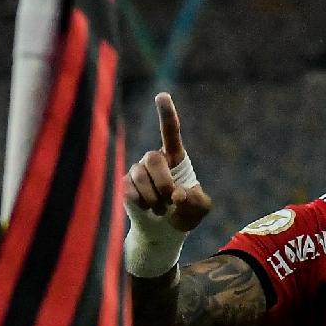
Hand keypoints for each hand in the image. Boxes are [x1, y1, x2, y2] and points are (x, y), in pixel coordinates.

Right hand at [125, 93, 212, 233]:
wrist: (164, 230)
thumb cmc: (184, 213)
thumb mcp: (200, 208)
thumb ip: (196, 200)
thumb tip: (177, 195)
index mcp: (175, 157)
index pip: (170, 131)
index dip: (166, 113)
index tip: (162, 95)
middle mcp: (154, 159)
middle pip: (153, 158)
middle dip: (164, 182)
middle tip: (172, 199)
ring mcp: (138, 171)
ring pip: (140, 176)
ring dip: (154, 198)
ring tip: (160, 209)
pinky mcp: (125, 184)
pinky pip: (130, 190)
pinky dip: (142, 204)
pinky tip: (147, 209)